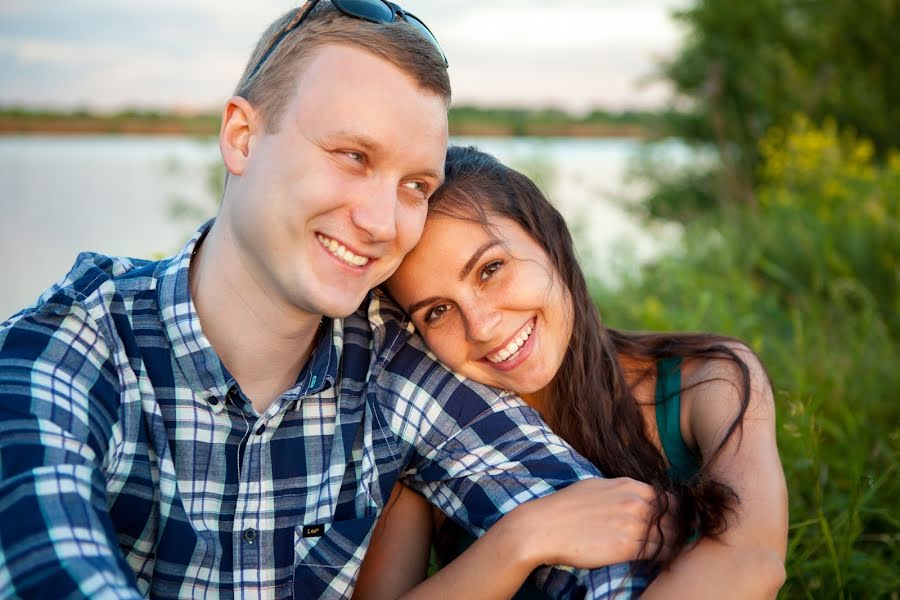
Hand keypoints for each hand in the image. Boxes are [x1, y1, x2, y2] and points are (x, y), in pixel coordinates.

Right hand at [507, 477, 675, 568]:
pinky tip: (655, 560)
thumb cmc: (566, 506)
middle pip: (675, 517)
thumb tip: (640, 496)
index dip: (675, 512)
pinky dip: (660, 558)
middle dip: (678, 529)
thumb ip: (623, 490)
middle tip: (675, 540)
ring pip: (670, 537)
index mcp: (631, 485)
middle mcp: (637, 502)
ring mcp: (635, 525)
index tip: (673, 523)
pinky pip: (657, 554)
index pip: (670, 498)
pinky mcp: (628, 547)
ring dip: (672, 545)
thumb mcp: (597, 486)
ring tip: (668, 551)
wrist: (544, 527)